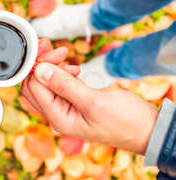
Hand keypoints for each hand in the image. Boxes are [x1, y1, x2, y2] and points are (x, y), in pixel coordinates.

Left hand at [22, 62, 158, 154]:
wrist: (147, 130)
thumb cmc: (125, 121)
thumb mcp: (93, 101)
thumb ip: (64, 85)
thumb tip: (39, 70)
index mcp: (57, 118)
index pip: (33, 87)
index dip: (37, 65)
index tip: (50, 49)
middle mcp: (56, 115)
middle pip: (35, 85)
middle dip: (42, 64)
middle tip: (59, 50)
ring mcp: (64, 109)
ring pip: (45, 84)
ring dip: (53, 67)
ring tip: (71, 61)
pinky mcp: (73, 103)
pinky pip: (58, 86)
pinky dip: (62, 73)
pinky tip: (75, 70)